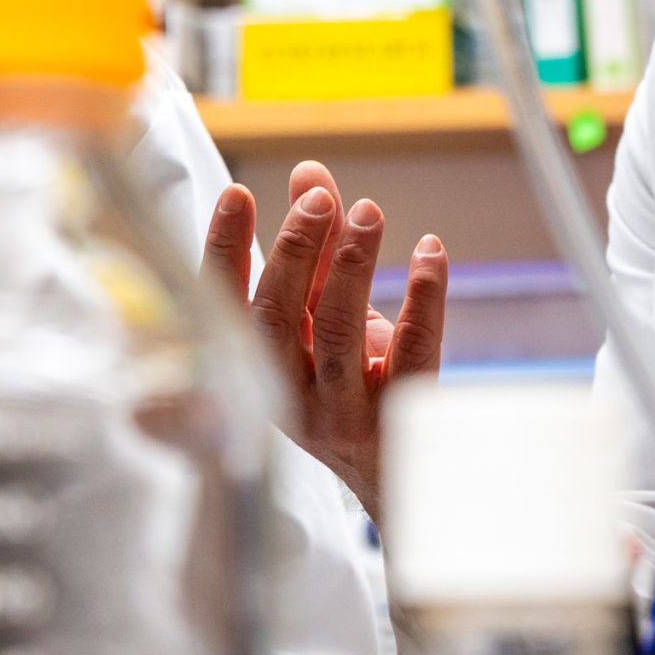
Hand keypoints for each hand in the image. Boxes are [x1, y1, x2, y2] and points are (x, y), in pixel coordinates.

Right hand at [202, 160, 446, 520]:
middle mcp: (290, 398)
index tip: (237, 193)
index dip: (225, 251)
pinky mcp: (402, 419)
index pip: (226, 310)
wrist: (402, 481)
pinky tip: (430, 251)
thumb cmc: (354, 388)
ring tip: (368, 210)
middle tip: (319, 198)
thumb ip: (314, 251)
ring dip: (350, 266)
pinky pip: (412, 355)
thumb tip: (309, 173)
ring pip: (338, 336)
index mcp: (255, 372)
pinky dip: (423, 299)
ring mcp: (346, 414)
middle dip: (293, 251)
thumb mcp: (324, 321)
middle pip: (277, 321)